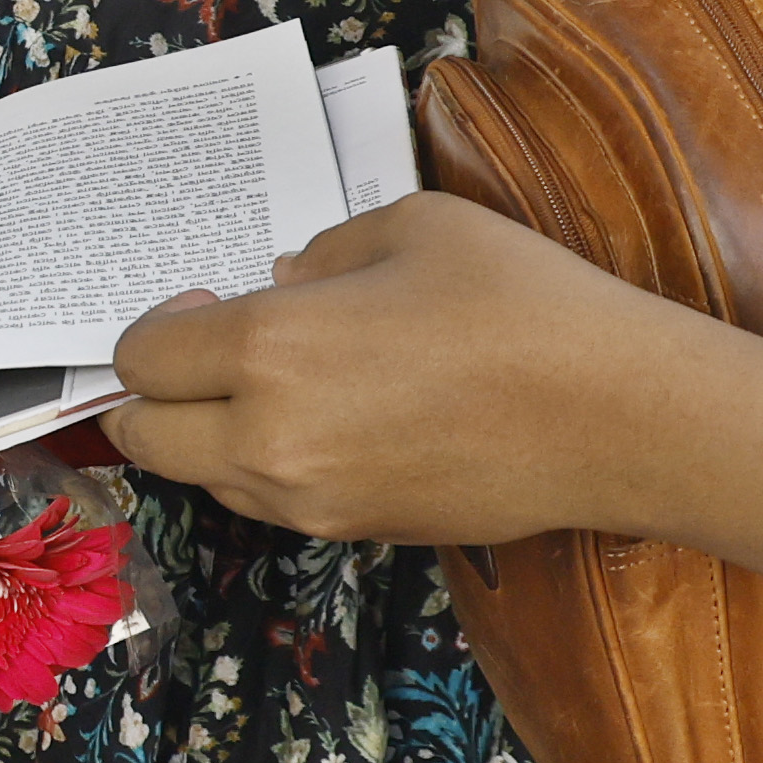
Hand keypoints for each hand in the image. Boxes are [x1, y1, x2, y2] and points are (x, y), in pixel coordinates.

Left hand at [101, 194, 716, 546]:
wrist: (618, 417)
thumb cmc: (522, 304)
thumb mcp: (411, 228)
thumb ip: (323, 255)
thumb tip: (281, 284)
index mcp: (269, 350)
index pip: (143, 359)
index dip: (158, 327)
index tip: (204, 303)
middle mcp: (270, 441)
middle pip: (147, 438)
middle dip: (156, 396)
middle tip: (210, 351)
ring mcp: (312, 502)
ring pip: (208, 480)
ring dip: (214, 435)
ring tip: (281, 384)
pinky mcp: (358, 534)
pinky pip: (274, 504)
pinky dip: (273, 467)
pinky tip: (337, 421)